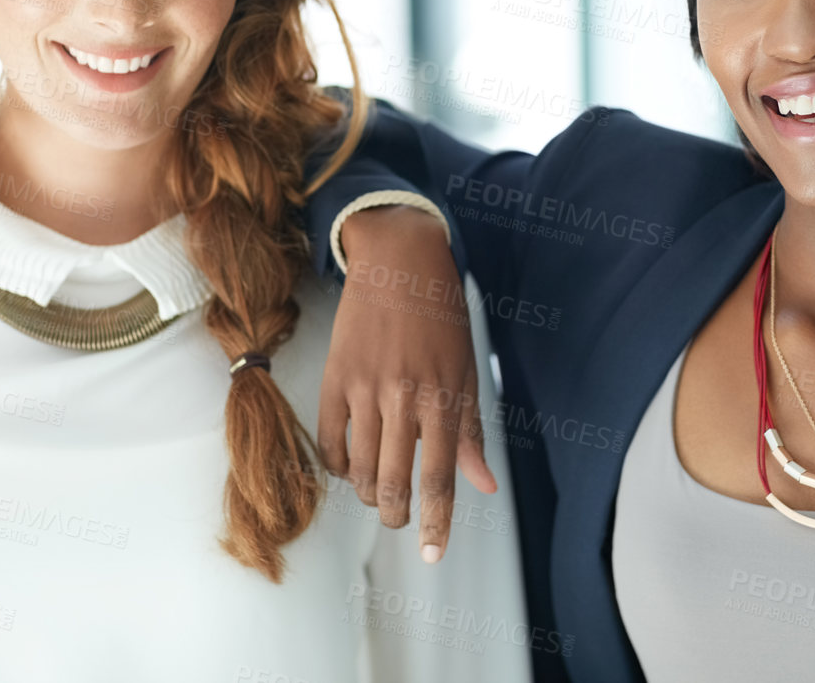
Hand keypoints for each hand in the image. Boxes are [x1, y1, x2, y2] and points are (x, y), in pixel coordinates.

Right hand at [318, 206, 495, 563]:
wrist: (398, 259)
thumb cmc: (441, 316)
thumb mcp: (466, 370)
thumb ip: (470, 431)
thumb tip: (483, 486)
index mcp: (443, 396)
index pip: (438, 476)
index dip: (435, 522)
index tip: (432, 555)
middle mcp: (404, 395)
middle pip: (394, 481)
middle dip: (396, 515)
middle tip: (399, 521)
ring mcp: (365, 387)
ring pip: (360, 467)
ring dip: (370, 492)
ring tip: (379, 495)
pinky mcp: (335, 377)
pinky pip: (331, 440)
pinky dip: (341, 464)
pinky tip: (352, 467)